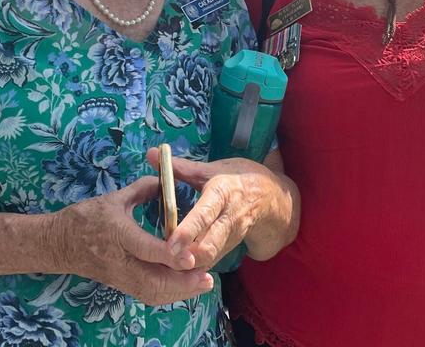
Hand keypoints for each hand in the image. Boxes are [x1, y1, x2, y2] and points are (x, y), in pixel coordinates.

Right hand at [59, 176, 211, 306]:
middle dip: (182, 282)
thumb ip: (143, 189)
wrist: (59, 243)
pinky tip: (185, 289)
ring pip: (152, 292)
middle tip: (207, 277)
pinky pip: (147, 295)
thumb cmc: (86, 217)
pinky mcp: (120, 285)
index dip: (170, 255)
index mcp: (117, 234)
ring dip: (179, 292)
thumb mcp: (114, 198)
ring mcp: (119, 276)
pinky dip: (168, 295)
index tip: (192, 257)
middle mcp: (119, 260)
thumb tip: (167, 181)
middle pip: (153, 280)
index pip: (146, 249)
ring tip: (203, 284)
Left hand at [147, 147, 281, 271]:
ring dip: (189, 267)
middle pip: (209, 246)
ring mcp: (231, 237)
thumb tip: (151, 154)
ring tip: (164, 269)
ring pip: (209, 259)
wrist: (272, 198)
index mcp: (222, 194)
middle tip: (164, 261)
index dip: (187, 231)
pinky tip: (175, 271)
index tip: (171, 244)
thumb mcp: (212, 169)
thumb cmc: (238, 179)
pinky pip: (210, 263)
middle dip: (187, 257)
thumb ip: (180, 167)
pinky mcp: (229, 249)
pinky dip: (193, 269)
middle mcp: (228, 219)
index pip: (205, 215)